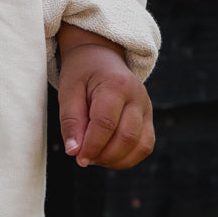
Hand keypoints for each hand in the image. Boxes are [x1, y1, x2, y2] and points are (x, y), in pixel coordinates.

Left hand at [56, 30, 154, 169]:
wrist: (100, 56)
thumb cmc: (82, 73)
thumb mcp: (68, 90)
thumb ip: (70, 121)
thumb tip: (74, 152)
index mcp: (116, 84)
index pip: (106, 123)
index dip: (92, 145)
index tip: (78, 158)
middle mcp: (137, 96)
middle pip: (126, 137)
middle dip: (103, 155)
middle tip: (84, 159)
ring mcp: (147, 108)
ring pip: (140, 146)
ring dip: (116, 160)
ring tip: (95, 157)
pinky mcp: (149, 118)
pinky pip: (145, 146)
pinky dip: (128, 158)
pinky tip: (108, 156)